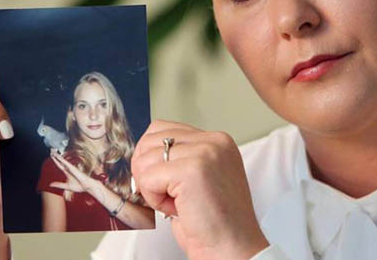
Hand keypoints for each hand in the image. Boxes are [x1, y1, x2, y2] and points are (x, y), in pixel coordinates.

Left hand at [49, 152, 100, 194]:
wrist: (87, 187)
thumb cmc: (80, 186)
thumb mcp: (67, 186)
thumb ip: (59, 185)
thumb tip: (50, 184)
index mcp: (67, 173)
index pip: (60, 165)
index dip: (55, 161)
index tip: (52, 157)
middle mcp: (69, 169)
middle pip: (60, 162)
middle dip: (55, 157)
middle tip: (51, 152)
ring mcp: (71, 168)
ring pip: (62, 161)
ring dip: (57, 156)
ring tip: (52, 152)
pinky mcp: (73, 168)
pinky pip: (66, 163)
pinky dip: (61, 159)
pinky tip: (58, 156)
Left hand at [132, 120, 268, 259]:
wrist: (233, 249)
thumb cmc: (215, 223)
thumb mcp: (200, 179)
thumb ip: (180, 158)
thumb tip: (143, 153)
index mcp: (218, 141)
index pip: (162, 129)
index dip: (151, 158)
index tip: (163, 182)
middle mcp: (214, 141)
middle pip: (150, 140)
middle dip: (148, 172)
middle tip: (169, 196)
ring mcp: (205, 152)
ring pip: (145, 159)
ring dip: (153, 188)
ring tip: (178, 203)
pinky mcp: (193, 170)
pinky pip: (148, 178)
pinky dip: (154, 199)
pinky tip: (176, 209)